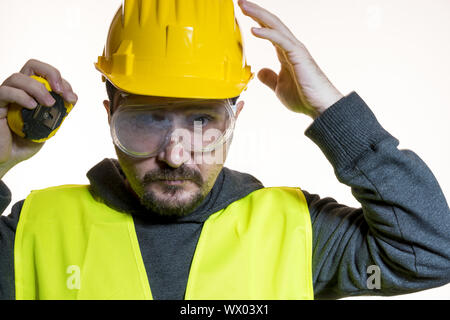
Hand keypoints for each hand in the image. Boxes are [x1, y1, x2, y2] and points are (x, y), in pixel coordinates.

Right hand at [0, 59, 77, 176]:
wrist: (8, 158)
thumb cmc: (25, 142)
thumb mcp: (48, 126)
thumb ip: (58, 111)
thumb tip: (72, 98)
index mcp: (31, 92)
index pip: (46, 75)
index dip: (62, 82)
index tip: (71, 98)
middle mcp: (18, 90)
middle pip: (32, 65)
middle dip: (51, 73)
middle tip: (61, 90)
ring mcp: (5, 97)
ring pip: (18, 77)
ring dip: (38, 88)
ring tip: (49, 103)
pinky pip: (5, 92)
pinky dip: (21, 96)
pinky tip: (32, 106)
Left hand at [238, 0, 343, 118]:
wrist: (321, 107)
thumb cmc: (304, 98)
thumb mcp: (279, 88)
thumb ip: (270, 78)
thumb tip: (260, 71)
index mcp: (286, 53)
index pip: (270, 31)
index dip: (257, 20)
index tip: (242, 12)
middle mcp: (291, 47)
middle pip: (272, 23)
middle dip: (256, 11)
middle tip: (240, 2)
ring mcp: (296, 49)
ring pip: (275, 27)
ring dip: (259, 15)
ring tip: (244, 6)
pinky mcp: (298, 56)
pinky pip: (280, 41)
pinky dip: (267, 33)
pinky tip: (254, 29)